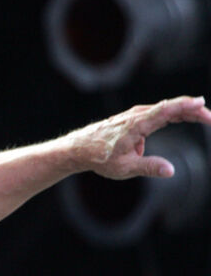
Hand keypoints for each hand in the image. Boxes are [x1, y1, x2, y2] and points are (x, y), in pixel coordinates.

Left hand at [71, 95, 210, 179]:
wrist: (78, 150)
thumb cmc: (99, 158)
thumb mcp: (124, 168)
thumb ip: (149, 167)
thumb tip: (171, 171)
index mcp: (136, 125)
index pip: (165, 111)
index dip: (185, 106)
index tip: (201, 104)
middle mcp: (137, 115)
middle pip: (171, 107)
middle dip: (194, 111)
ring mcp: (136, 115)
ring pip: (166, 109)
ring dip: (187, 111)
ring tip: (206, 118)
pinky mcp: (135, 119)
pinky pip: (159, 113)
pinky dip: (175, 113)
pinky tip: (187, 115)